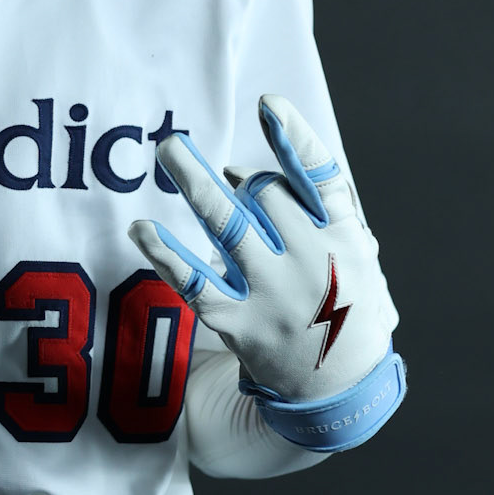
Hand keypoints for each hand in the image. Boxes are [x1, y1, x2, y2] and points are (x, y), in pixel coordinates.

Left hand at [127, 94, 395, 403]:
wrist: (341, 389)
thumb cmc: (342, 302)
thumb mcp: (353, 252)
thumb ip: (307, 209)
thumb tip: (233, 174)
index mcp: (344, 237)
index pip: (321, 177)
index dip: (295, 138)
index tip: (267, 105)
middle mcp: (311, 261)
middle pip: (265, 194)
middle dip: (243, 183)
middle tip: (202, 166)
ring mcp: (274, 293)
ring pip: (227, 224)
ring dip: (194, 182)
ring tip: (170, 148)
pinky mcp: (240, 323)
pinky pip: (193, 281)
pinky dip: (164, 252)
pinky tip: (141, 228)